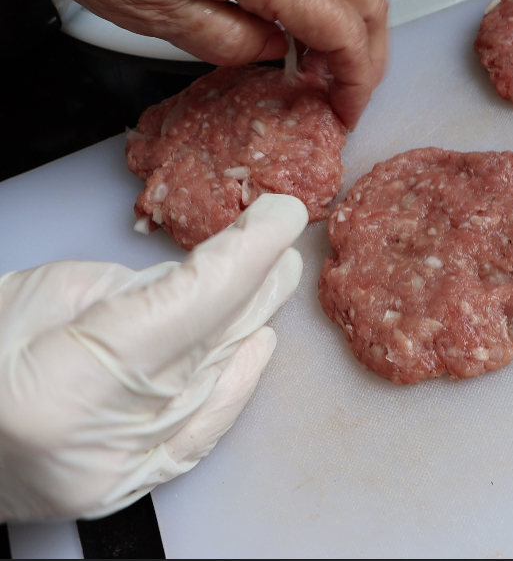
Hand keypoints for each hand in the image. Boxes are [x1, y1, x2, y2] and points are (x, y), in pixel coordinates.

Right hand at [0, 194, 306, 521]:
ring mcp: (117, 470)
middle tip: (287, 244)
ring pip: (213, 382)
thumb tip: (197, 284)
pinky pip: (201, 433)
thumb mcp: (33, 297)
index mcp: (65, 382)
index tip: (280, 219)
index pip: (185, 308)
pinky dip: (235, 387)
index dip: (243, 258)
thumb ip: (127, 293)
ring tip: (275, 281)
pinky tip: (258, 347)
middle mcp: (102, 437)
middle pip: (208, 344)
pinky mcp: (126, 486)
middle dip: (256, 286)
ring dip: (251, 324)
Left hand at [67, 0, 388, 128]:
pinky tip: (304, 16)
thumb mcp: (158, 13)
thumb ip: (231, 42)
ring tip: (321, 56)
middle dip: (368, 51)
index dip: (355, 79)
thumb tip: (276, 53)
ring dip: (354, 20)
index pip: (344, 31)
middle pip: (368, 0)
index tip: (346, 110)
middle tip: (348, 90)